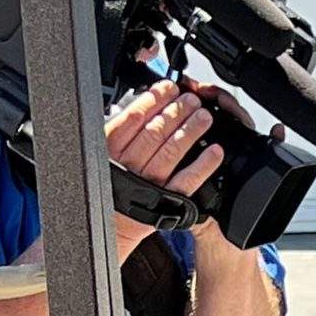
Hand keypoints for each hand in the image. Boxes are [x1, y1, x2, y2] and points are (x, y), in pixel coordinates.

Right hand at [108, 78, 222, 251]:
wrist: (113, 227)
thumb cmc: (110, 187)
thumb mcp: (100, 155)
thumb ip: (117, 133)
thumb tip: (143, 104)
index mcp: (109, 150)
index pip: (133, 118)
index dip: (154, 99)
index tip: (169, 88)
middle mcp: (128, 166)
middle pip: (154, 131)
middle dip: (177, 111)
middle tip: (191, 100)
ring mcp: (148, 184)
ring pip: (171, 151)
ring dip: (191, 130)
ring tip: (204, 117)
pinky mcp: (166, 201)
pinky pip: (188, 180)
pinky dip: (203, 164)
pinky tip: (215, 151)